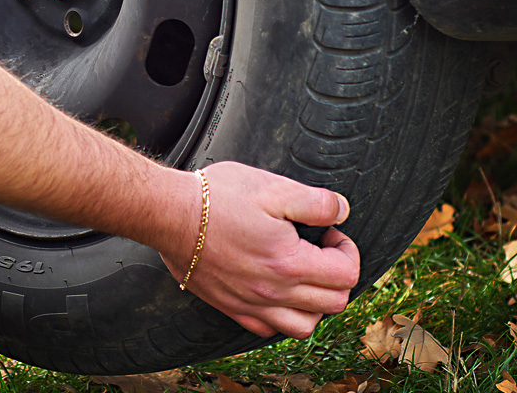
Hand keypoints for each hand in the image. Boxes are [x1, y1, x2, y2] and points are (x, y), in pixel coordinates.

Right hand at [160, 162, 359, 338]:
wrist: (170, 214)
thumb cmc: (217, 198)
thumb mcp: (273, 188)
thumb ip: (316, 203)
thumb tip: (341, 212)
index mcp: (290, 263)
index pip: (345, 273)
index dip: (346, 249)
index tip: (329, 232)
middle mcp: (274, 291)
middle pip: (333, 302)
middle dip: (338, 275)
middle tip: (321, 249)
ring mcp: (251, 303)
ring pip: (304, 326)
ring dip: (315, 303)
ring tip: (304, 275)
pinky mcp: (231, 307)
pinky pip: (268, 329)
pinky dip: (282, 316)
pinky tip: (275, 292)